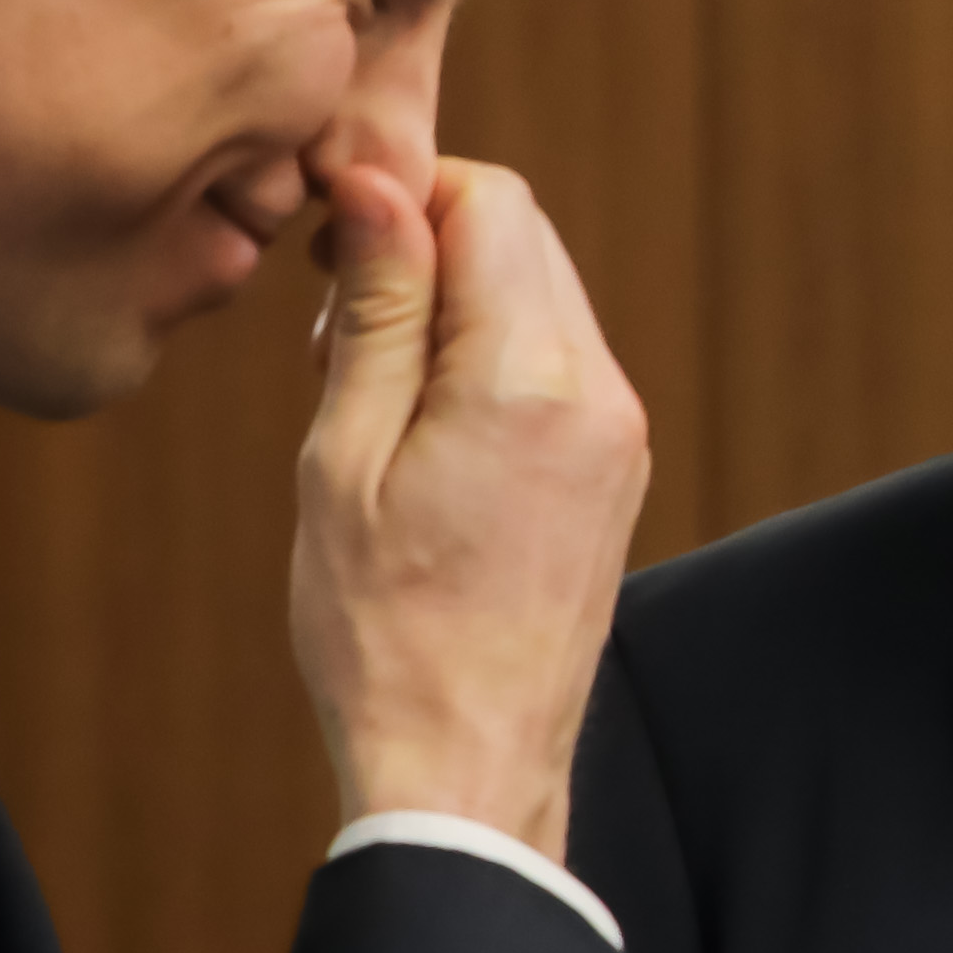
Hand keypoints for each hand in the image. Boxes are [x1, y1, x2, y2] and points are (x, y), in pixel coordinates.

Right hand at [290, 146, 649, 863]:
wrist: (465, 766)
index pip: (491, 200)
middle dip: (424, 252)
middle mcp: (600, 394)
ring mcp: (621, 434)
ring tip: (371, 397)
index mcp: (531, 379)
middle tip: (336, 336)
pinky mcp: (618, 471)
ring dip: (451, 309)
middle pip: (523, 238)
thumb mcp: (346, 456)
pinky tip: (422, 434)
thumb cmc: (384, 630)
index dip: (403, 199)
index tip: (330, 249)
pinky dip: (487, 362)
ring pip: (539, 297)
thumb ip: (376, 311)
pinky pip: (555, 365)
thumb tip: (378, 186)